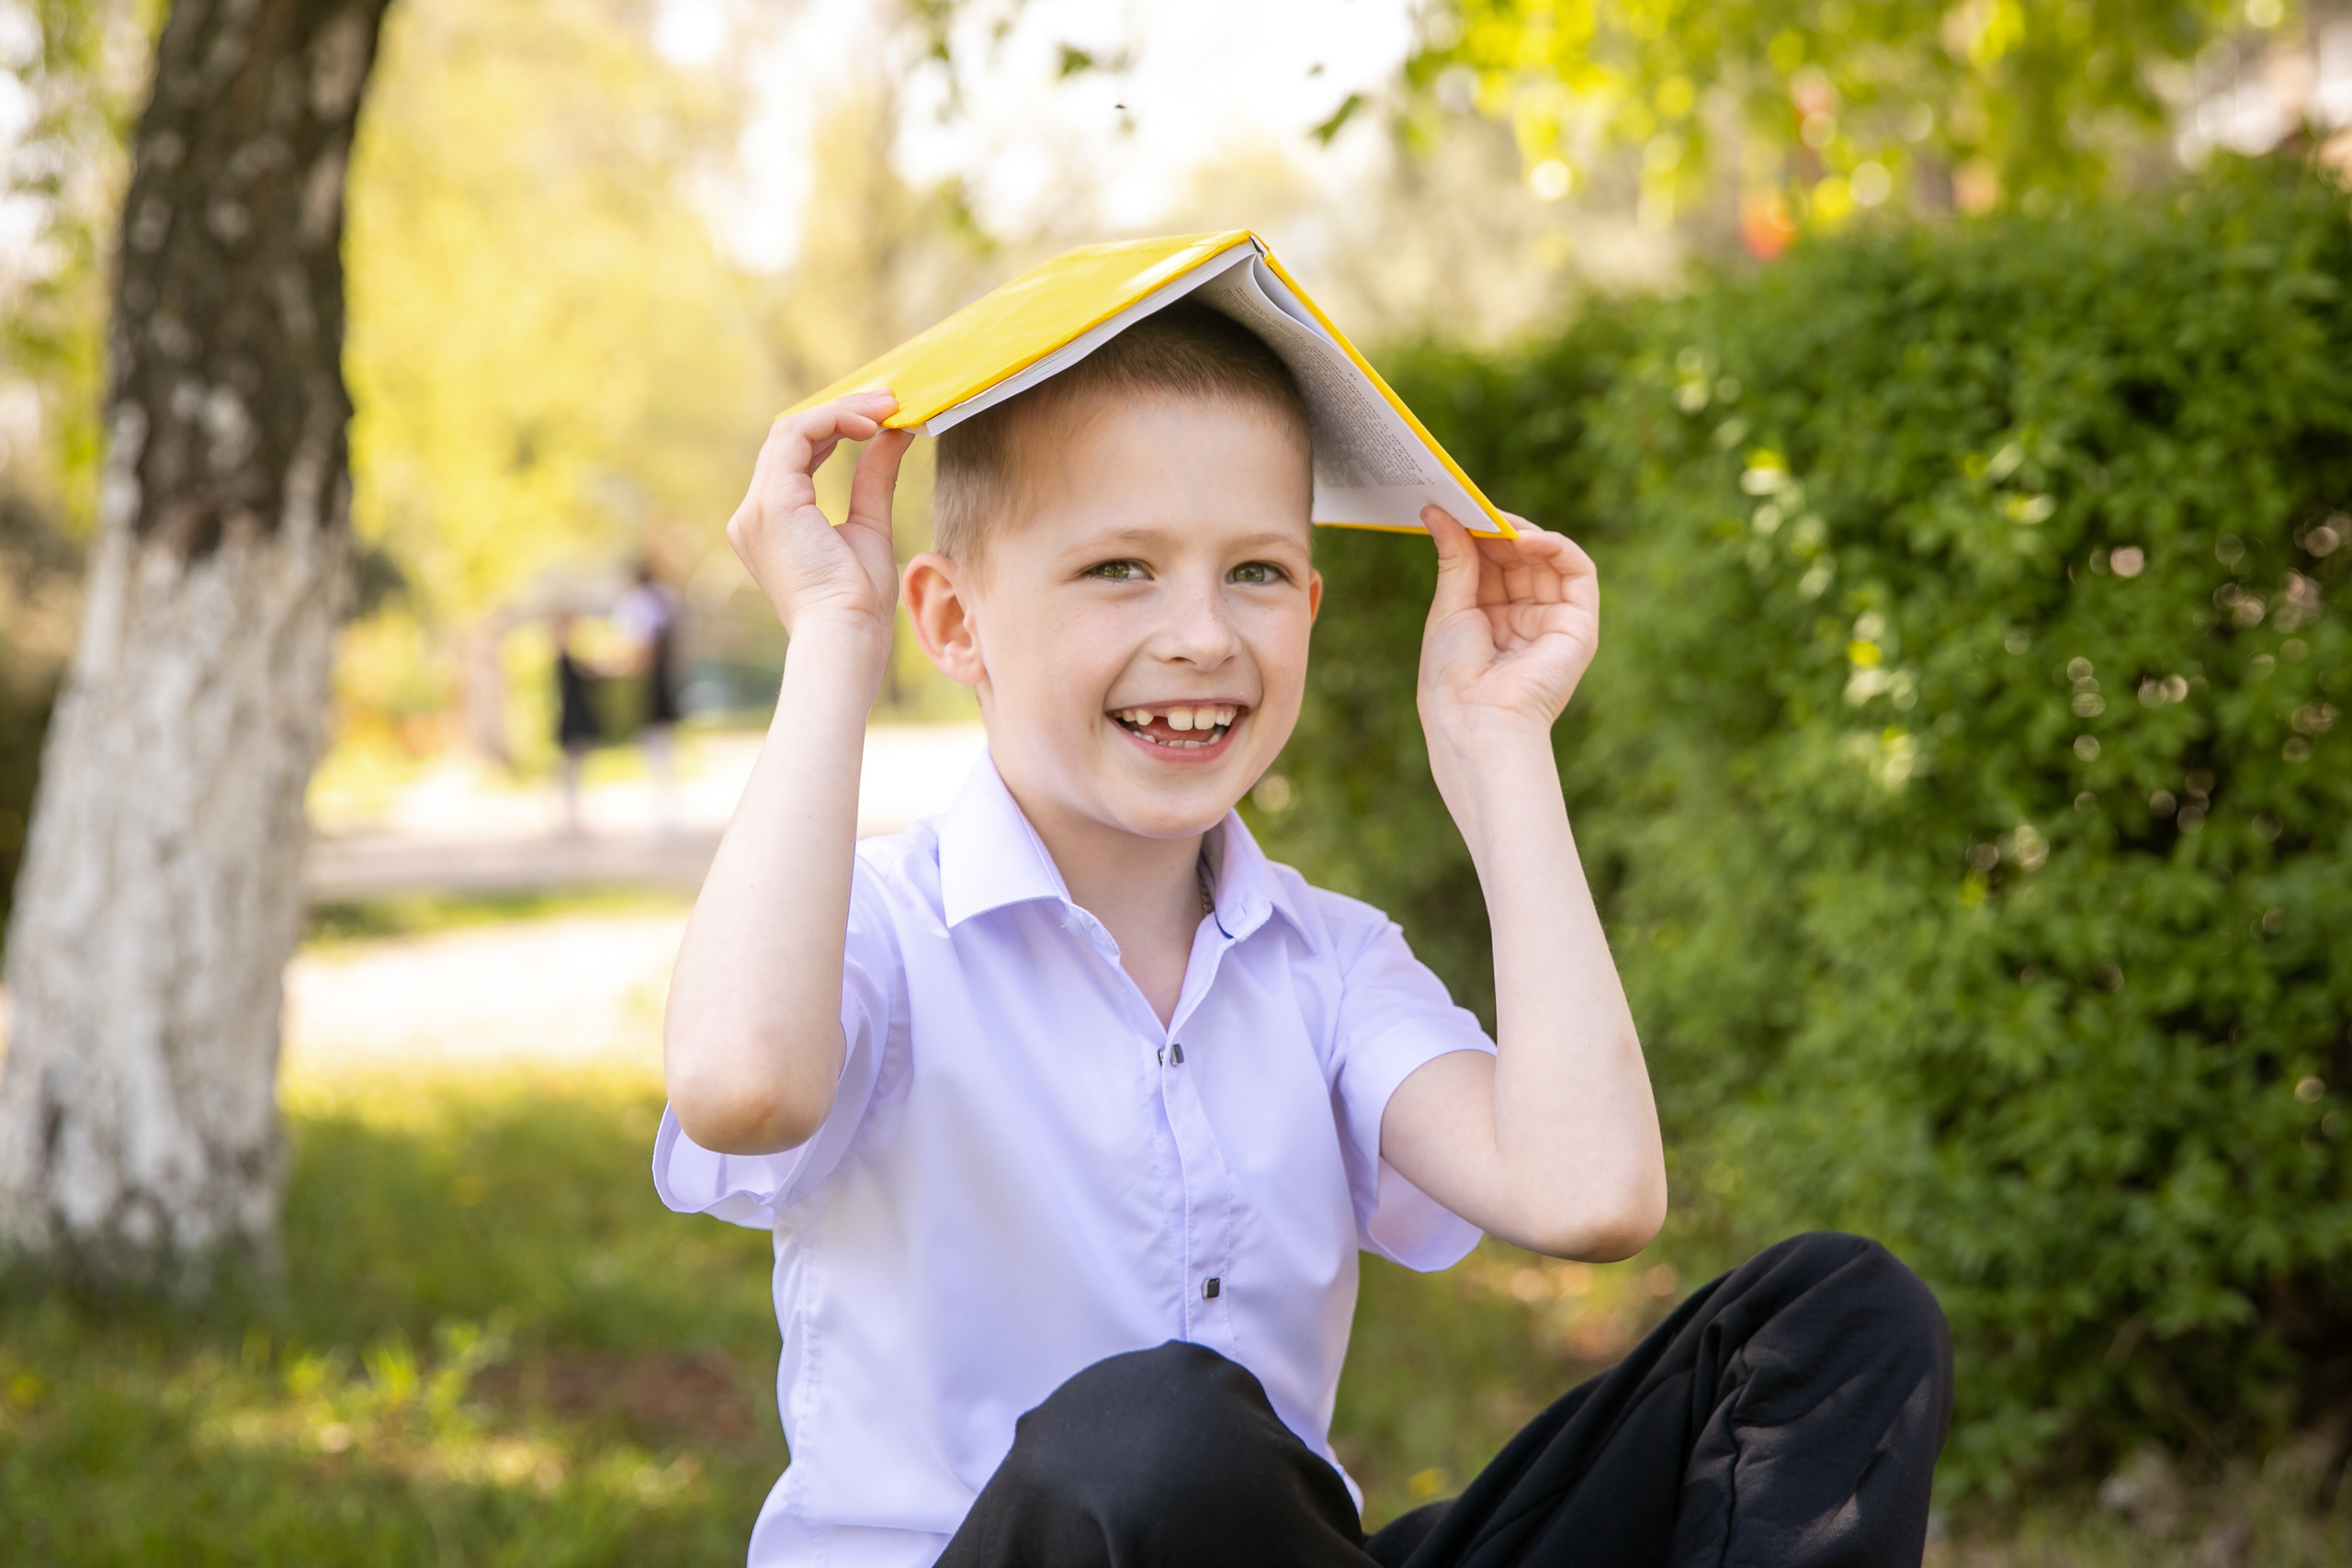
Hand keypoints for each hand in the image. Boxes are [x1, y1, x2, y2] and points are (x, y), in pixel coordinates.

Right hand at [726, 390, 912, 663]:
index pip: (794, 456)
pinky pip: (795, 437)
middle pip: (789, 438)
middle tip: (888, 401)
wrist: (846, 638)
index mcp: (772, 525)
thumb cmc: (858, 604)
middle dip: (840, 412)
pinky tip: (869, 423)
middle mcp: (754, 514)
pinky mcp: (772, 504)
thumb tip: (893, 435)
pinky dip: (832, 420)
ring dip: (840, 411)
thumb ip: (874, 478)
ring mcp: (757, 509)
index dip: (834, 428)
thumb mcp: (871, 526)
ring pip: (790, 431)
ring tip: (886, 407)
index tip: (879, 417)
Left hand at [1416, 504, 1599, 749]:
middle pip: (1519, 558)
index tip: (1458, 507)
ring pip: (1547, 559)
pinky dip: (1556, 547)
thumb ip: (1455, 558)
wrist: (1476, 722)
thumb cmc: (1454, 677)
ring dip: (1523, 534)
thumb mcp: (1449, 608)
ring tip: (1496, 522)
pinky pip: (1578, 572)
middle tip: (1474, 506)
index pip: (1491, 564)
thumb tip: (1438, 512)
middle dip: (1498, 530)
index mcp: (1489, 620)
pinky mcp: (1579, 625)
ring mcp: (1552, 621)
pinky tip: (1526, 539)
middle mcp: (1523, 619)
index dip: (1478, 534)